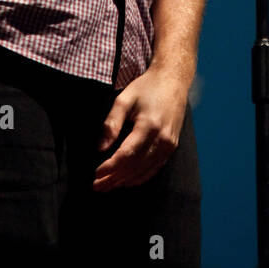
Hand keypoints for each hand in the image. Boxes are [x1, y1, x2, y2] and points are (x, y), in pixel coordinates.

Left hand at [92, 64, 189, 190]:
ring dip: (125, 181)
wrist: (173, 80)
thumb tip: (100, 148)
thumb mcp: (124, 99)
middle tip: (96, 186)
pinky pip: (155, 168)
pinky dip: (140, 178)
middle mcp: (162, 139)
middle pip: (135, 167)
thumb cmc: (146, 87)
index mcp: (149, 126)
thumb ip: (111, 123)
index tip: (95, 174)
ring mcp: (169, 145)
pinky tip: (127, 181)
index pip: (126, 155)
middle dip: (114, 178)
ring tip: (107, 186)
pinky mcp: (172, 147)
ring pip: (145, 171)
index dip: (110, 167)